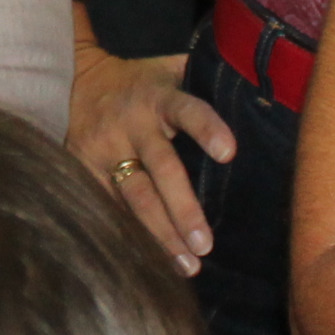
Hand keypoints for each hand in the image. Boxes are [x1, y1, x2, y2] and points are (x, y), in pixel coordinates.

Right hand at [70, 38, 231, 276]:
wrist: (79, 77)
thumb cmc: (142, 81)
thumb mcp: (169, 70)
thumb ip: (202, 80)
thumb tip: (255, 88)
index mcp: (158, 97)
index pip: (188, 110)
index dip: (207, 129)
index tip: (229, 152)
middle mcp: (132, 124)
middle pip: (161, 169)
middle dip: (183, 210)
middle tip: (205, 245)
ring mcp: (105, 148)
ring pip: (135, 198)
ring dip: (161, 234)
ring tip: (187, 264)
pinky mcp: (83, 167)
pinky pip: (110, 207)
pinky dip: (131, 235)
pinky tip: (150, 262)